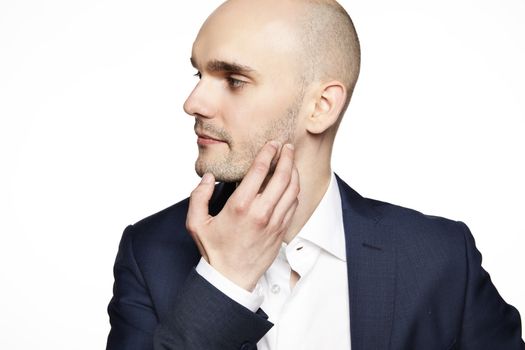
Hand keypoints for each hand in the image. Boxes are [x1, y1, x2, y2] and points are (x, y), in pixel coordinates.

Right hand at [186, 141, 299, 290]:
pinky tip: (291, 184)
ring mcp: (274, 222)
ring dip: (294, 172)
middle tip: (287, 147)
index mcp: (240, 206)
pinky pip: (293, 205)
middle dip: (287, 157)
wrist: (231, 278)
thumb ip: (199, 196)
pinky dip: (295, 190)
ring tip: (291, 162)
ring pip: (292, 190)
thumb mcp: (196, 223)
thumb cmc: (214, 251)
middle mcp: (260, 212)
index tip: (272, 144)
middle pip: (282, 176)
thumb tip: (208, 178)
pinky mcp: (281, 231)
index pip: (260, 171)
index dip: (268, 153)